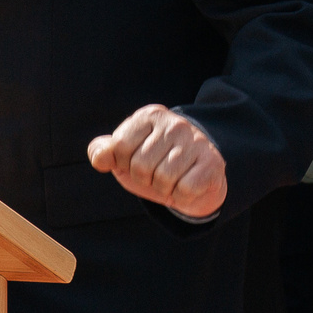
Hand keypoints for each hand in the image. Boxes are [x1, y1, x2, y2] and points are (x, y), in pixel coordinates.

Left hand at [89, 104, 227, 219]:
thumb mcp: (125, 158)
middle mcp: (174, 123)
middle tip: (156, 175)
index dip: (123, 164)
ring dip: (163, 189)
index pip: (119, 146)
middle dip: (144, 179)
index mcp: (150, 116)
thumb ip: (105, 152)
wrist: (195, 181)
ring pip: (163, 178)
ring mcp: (196, 141)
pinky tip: (187, 185)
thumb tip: (99, 157)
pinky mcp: (212, 162)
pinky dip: (181, 195)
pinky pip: (185, 189)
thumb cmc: (155, 166)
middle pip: (140, 166)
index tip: (135, 163)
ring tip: (171, 180)